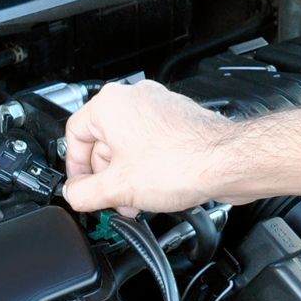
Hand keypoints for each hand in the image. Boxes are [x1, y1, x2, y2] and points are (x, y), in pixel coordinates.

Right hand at [62, 81, 241, 213]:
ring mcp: (159, 107)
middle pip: (102, 142)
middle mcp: (134, 99)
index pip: (74, 135)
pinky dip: (147, 168)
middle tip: (111, 201)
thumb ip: (84, 194)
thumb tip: (73, 196)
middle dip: (105, 177)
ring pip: (128, 145)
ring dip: (126, 177)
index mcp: (110, 105)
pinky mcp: (178, 120)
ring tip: (134, 201)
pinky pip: (151, 145)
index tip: (81, 189)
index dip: (74, 168)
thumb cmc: (180, 163)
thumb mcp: (117, 188)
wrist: (227, 162)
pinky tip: (155, 191)